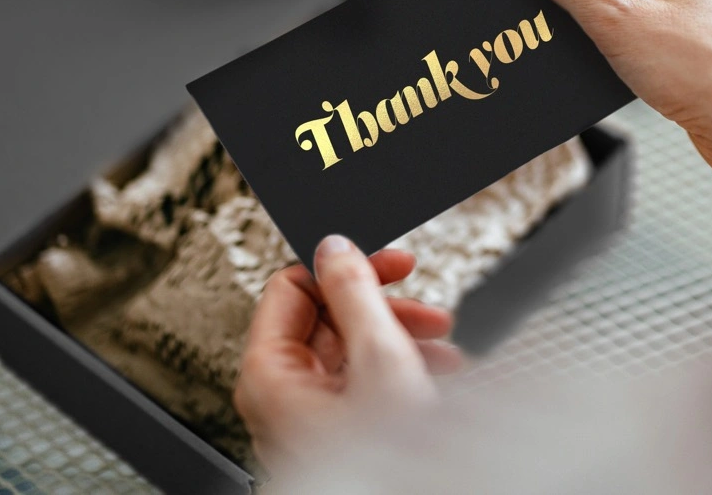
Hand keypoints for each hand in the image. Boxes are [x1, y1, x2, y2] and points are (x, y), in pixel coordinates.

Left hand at [234, 235, 462, 470]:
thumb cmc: (385, 462)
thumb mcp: (379, 357)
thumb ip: (354, 292)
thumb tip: (334, 249)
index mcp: (268, 376)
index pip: (289, 289)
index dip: (342, 268)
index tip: (388, 263)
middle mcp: (281, 398)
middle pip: (325, 321)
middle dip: (383, 309)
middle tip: (425, 307)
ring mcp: (310, 420)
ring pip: (351, 352)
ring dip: (402, 339)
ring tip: (444, 347)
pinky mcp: (341, 435)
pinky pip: (364, 385)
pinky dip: (402, 371)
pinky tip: (438, 373)